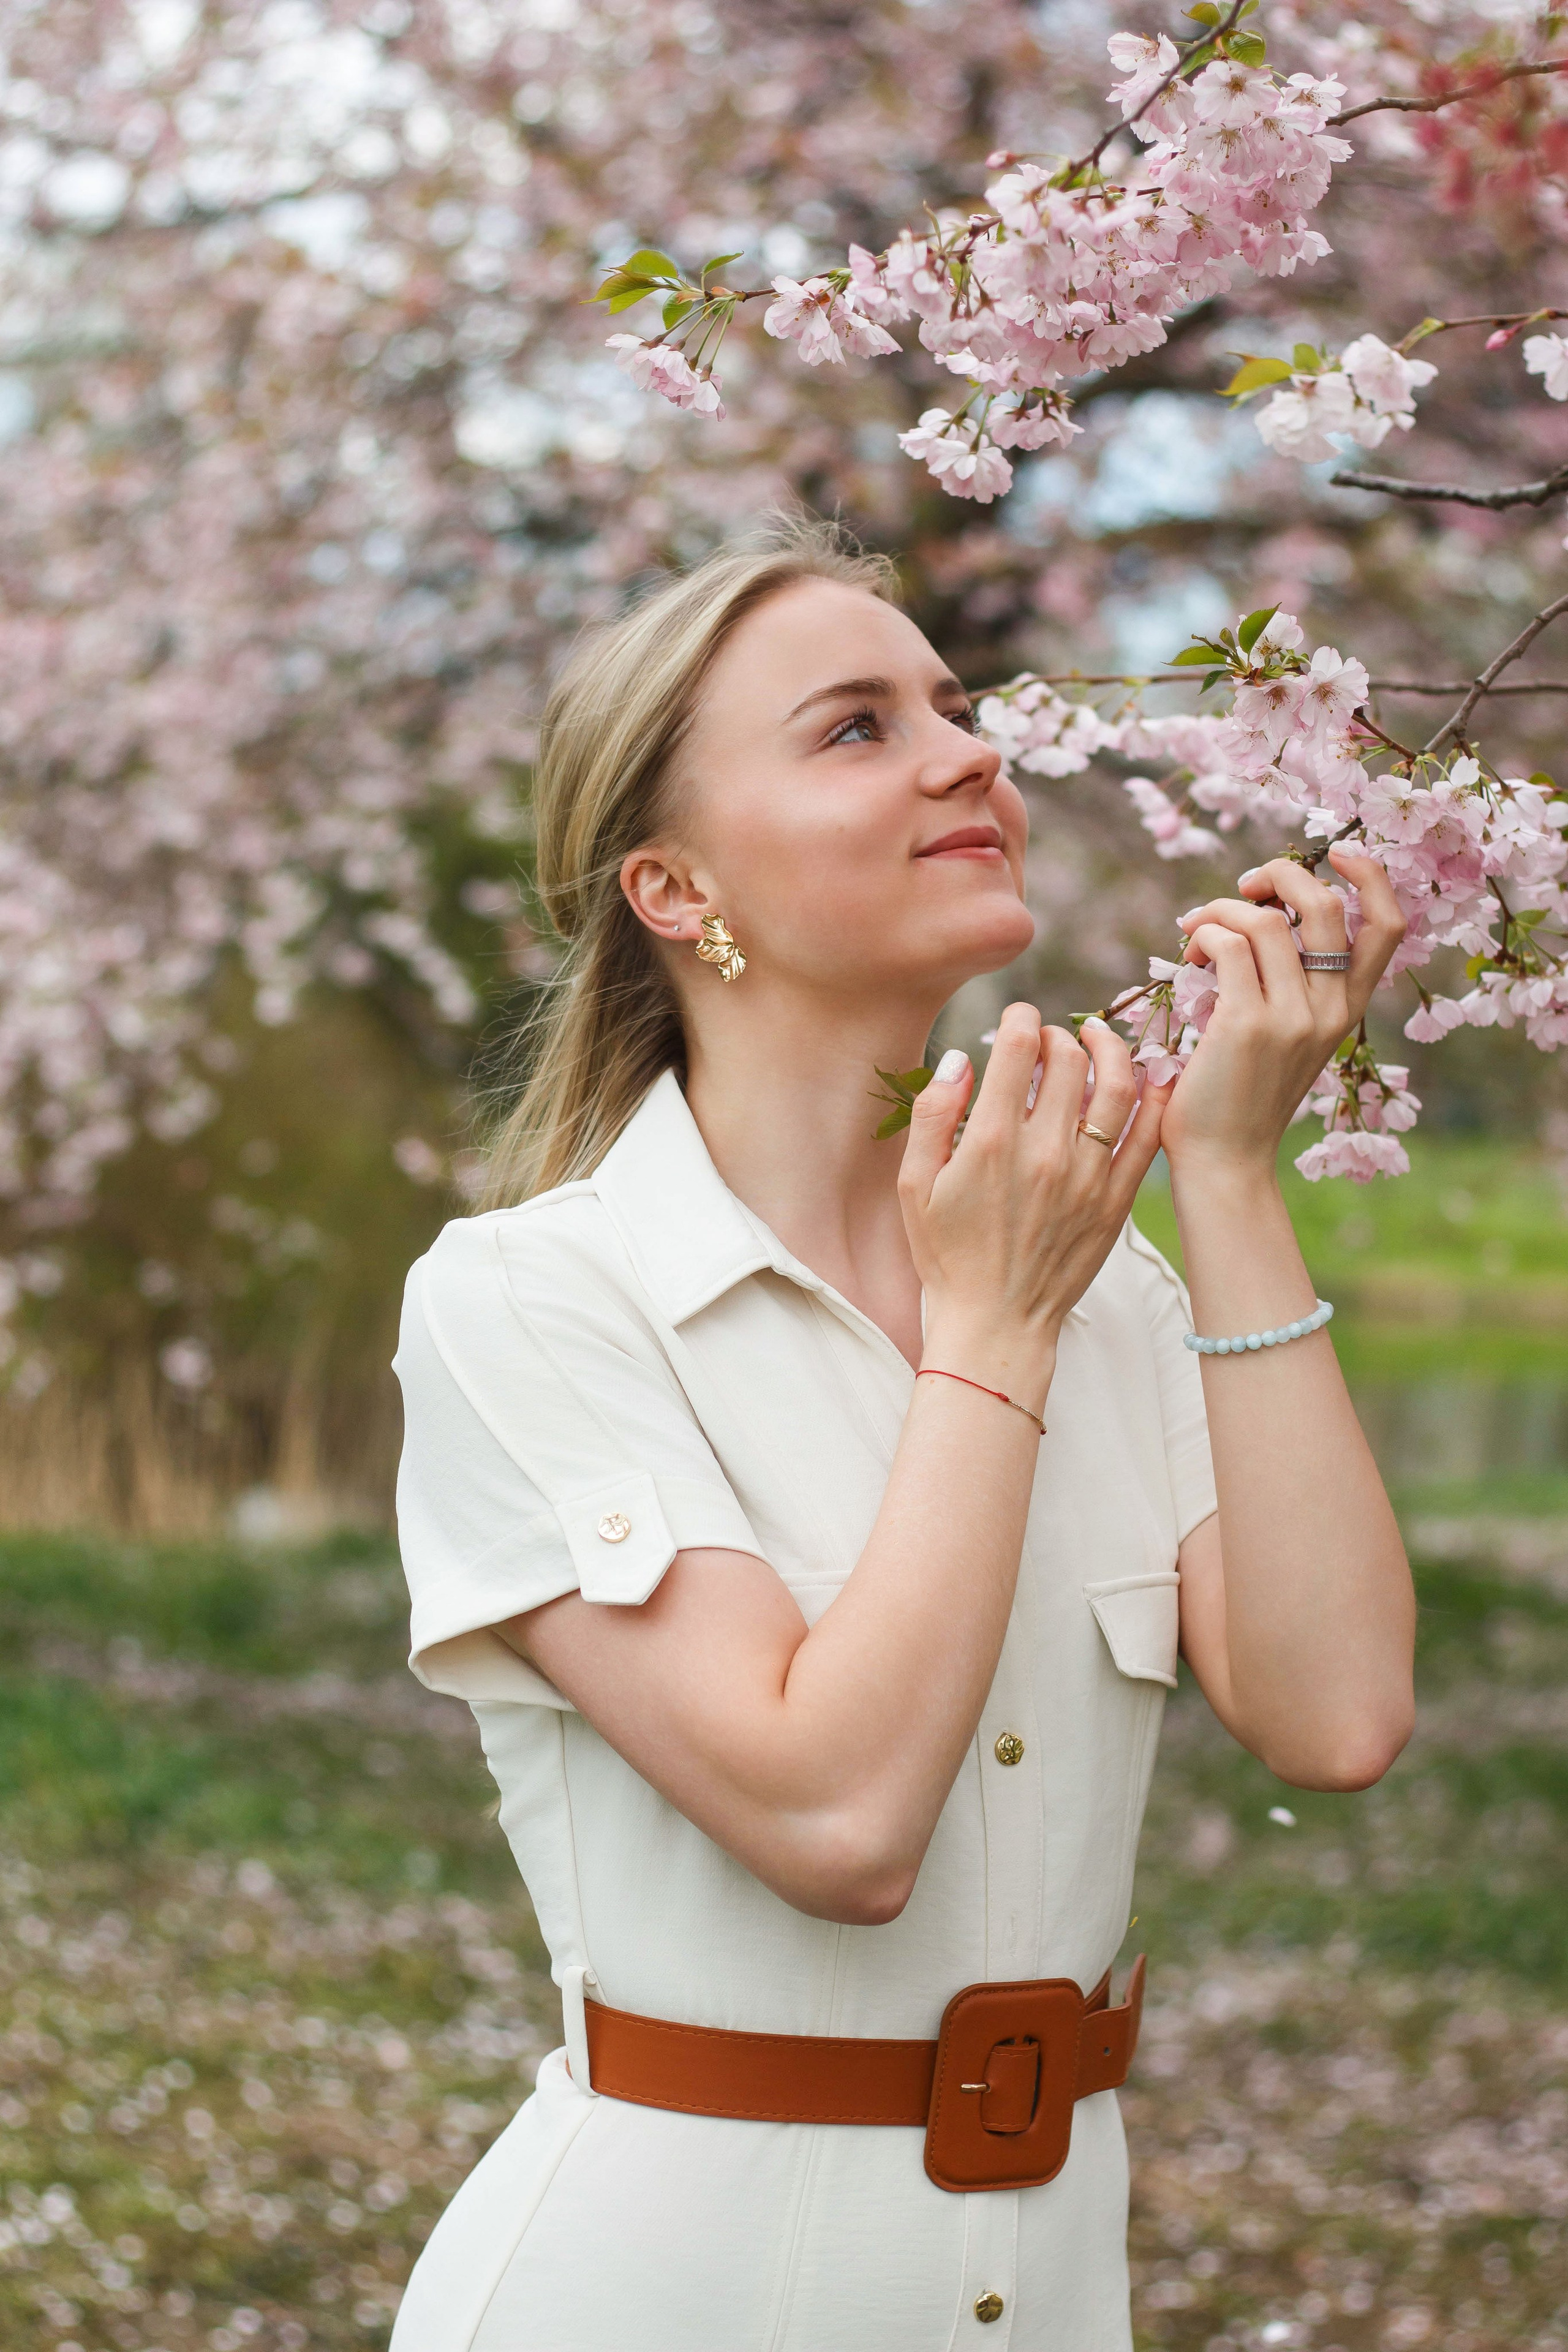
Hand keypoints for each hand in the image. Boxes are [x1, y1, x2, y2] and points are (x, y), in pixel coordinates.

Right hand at [898, 1002, 1170, 1404]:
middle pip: (1070, 1059)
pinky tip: (1144, 1079)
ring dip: (1110, 1051)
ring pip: (1117, 1087)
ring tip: (1096, 1042)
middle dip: (1059, 1034)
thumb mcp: (914, 1185)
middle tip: (1049, 1039)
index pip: (1018, 1047)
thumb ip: (933, 1113)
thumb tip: (962, 1057)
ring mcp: (1087, 1176)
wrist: (995, 1324)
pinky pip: (1148, 1136)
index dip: (1020, 1018)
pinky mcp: (1115, 1202)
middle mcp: (1044, 1152)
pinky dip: (1153, 1098)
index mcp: (990, 1142)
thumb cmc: (947, 1255)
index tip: (1018, 1017)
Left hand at [1159, 844, 1406, 1178]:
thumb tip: (1263, 916)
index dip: (1370, 876)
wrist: (1225, 1161)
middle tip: (1244, 887)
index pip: (1387, 927)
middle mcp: (1330, 1010)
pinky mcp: (1246, 1025)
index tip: (1334, 854)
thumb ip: (1292, 984)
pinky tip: (1190, 954)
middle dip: (1280, 874)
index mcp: (1347, 1010)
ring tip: (1198, 931)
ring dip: (1223, 908)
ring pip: (1267, 920)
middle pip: (1325, 905)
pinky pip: (1228, 945)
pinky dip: (1204, 933)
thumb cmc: (1242, 1096)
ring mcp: (1292, 1018)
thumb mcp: (1287, 1036)